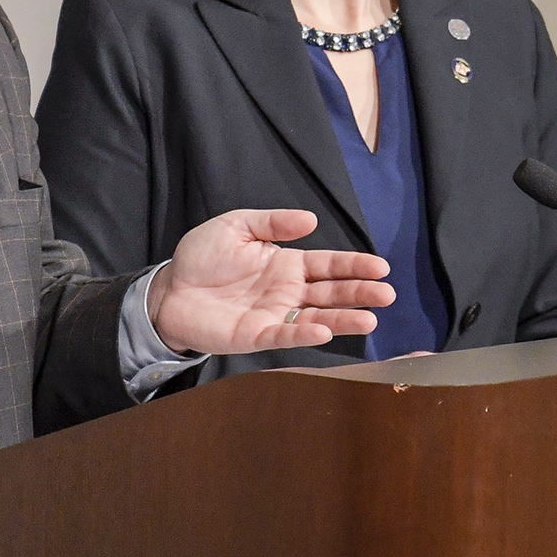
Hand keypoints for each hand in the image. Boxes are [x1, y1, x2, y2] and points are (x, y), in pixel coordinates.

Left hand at [147, 209, 393, 354]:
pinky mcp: (256, 336)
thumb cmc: (202, 257)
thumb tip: (311, 220)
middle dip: (360, 293)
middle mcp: (287, 291)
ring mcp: (275, 315)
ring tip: (370, 320)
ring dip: (344, 319)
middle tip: (387, 294)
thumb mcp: (236, 226)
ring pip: (317, 316)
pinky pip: (285, 334)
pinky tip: (324, 330)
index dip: (354, 266)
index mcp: (286, 263)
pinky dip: (305, 333)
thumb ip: (272, 224)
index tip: (381, 267)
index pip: (328, 264)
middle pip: (331, 292)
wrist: (169, 289)